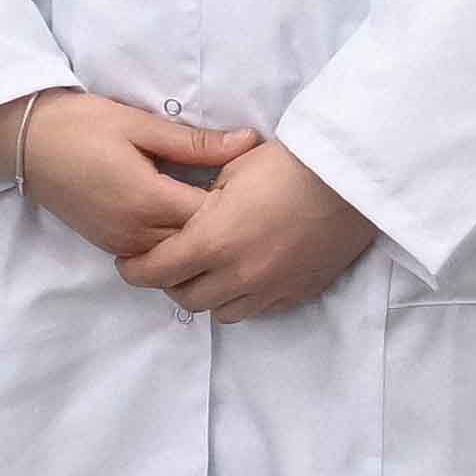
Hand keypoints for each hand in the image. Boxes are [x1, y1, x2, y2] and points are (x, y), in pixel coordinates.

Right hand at [0, 89, 261, 264]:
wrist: (24, 140)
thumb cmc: (80, 124)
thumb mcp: (139, 125)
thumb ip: (195, 143)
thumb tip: (248, 143)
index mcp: (147, 200)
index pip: (211, 217)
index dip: (238, 204)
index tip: (254, 185)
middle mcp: (135, 232)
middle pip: (197, 244)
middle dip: (223, 227)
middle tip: (247, 203)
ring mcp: (120, 244)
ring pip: (176, 257)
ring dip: (199, 240)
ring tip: (222, 216)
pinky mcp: (109, 245)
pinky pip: (154, 256)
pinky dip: (175, 244)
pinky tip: (189, 225)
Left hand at [119, 134, 386, 322]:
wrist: (348, 178)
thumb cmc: (287, 164)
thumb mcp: (231, 170)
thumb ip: (201, 201)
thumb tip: (189, 213)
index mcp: (212, 242)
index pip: (157, 271)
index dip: (135, 271)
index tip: (127, 265)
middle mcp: (237, 275)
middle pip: (186, 298)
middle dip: (170, 283)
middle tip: (168, 265)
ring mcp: (269, 288)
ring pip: (222, 312)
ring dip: (207, 295)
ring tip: (208, 273)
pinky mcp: (297, 292)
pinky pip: (258, 309)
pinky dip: (242, 298)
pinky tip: (245, 276)